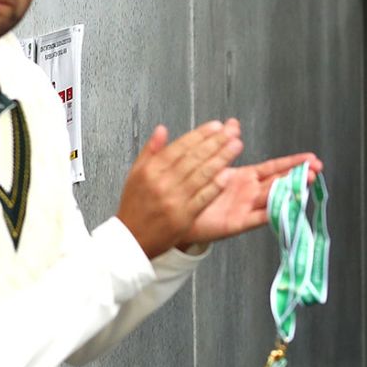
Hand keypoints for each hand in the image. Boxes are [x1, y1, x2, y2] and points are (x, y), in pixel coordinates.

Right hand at [117, 120, 242, 258]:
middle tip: (231, 132)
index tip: (215, 126)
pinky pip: (203, 198)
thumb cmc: (134, 207)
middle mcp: (162, 183)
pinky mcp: (184, 217)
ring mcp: (174, 200)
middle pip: (193, 158)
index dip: (200, 135)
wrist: (131, 240)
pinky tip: (227, 174)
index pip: (180, 147)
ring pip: (201, 175)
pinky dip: (215, 186)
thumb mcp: (135, 174)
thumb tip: (162, 129)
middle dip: (215, 142)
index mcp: (151, 170)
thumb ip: (150, 150)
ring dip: (221, 159)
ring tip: (235, 146)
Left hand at [178, 151, 322, 247]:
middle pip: (280, 181)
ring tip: (307, 181)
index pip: (274, 167)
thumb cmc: (192, 192)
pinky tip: (287, 205)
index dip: (292, 162)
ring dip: (292, 189)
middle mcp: (249, 192)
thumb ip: (221, 143)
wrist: (175, 215)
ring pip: (274, 196)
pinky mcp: (238, 223)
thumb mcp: (208, 163)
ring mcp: (246, 208)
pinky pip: (259, 217)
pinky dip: (274, 212)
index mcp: (244, 178)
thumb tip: (232, 122)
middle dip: (299, 174)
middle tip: (316, 168)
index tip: (310, 158)